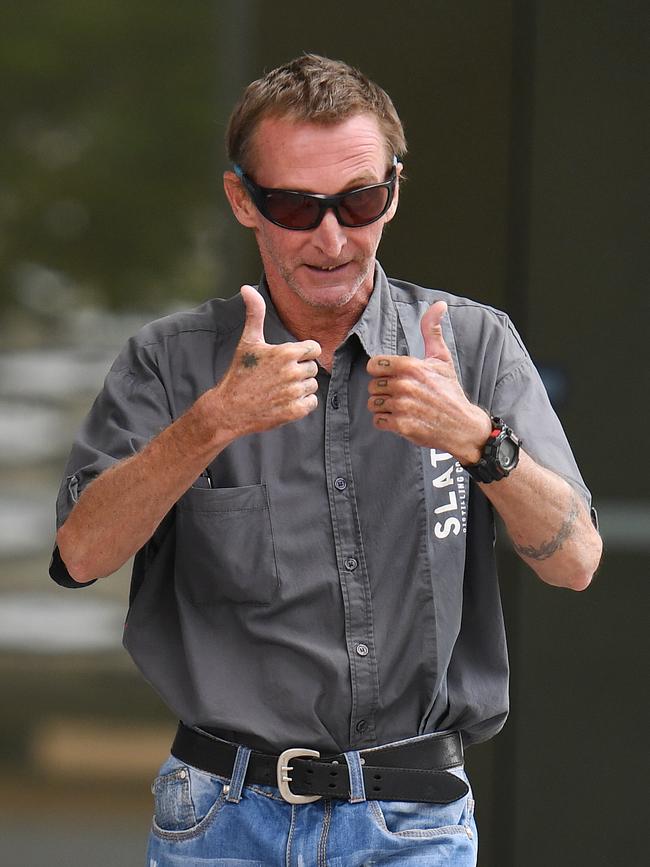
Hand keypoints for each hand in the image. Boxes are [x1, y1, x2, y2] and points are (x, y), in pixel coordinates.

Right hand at [208, 285, 320, 439]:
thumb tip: (247, 288)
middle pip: (313, 368)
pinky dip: (302, 403)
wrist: (229, 408)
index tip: (290, 359)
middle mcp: (293, 372)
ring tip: (280, 389)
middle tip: (280, 377)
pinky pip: (311, 402)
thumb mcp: (248, 341)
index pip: (314, 349)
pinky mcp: (295, 411)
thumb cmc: (240, 373)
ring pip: (313, 386)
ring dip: (301, 388)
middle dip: (300, 371)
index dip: (303, 353)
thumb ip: (255, 314)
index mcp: (286, 353)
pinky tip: (284, 401)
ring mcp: (294, 393)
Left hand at [366, 300, 490, 462]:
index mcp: (410, 366)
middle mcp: (405, 385)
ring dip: (384, 407)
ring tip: (401, 407)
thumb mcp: (442, 359)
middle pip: (372, 386)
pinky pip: (378, 421)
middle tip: (401, 395)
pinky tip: (402, 419)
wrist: (462, 426)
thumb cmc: (450, 391)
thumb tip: (439, 304)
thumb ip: (432, 331)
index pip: (373, 365)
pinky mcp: (402, 426)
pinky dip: (387, 422)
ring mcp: (403, 406)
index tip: (392, 377)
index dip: (381, 372)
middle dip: (383, 391)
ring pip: (373, 404)